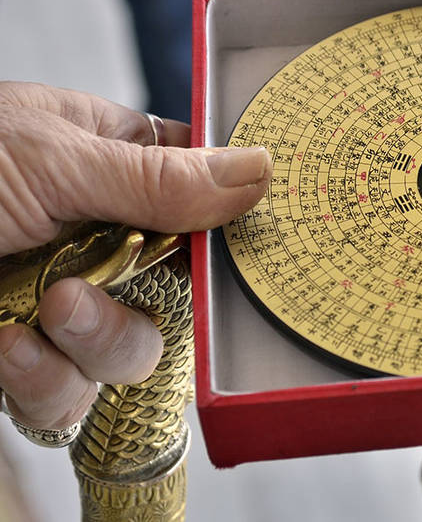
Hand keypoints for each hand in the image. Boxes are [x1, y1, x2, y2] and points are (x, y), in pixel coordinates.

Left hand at [0, 82, 271, 431]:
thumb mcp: (53, 158)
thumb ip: (162, 179)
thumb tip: (262, 170)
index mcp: (106, 163)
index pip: (200, 193)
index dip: (223, 224)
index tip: (238, 246)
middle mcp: (94, 238)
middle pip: (179, 290)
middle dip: (146, 301)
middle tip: (108, 281)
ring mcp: (59, 303)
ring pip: (132, 353)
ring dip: (95, 341)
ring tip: (45, 312)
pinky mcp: (21, 363)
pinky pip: (70, 396)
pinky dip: (43, 380)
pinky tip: (4, 348)